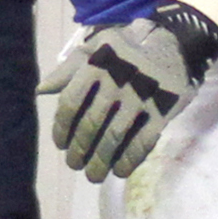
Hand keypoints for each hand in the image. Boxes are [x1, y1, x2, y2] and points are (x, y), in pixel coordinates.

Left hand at [38, 1, 217, 181]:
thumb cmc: (128, 48)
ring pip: (114, 137)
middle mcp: (116, 82)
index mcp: (96, 65)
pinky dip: (130, 160)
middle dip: (79, 150)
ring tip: (94, 175)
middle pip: (90, 124)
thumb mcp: (96, 47)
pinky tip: (120, 171)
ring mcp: (140, 97)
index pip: (70, 102)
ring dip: (101, 161)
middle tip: (74, 165)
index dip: (61, 127)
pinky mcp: (162, 111)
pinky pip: (143, 141)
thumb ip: (68, 68)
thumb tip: (41, 91)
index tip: (60, 144)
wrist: (176, 43)